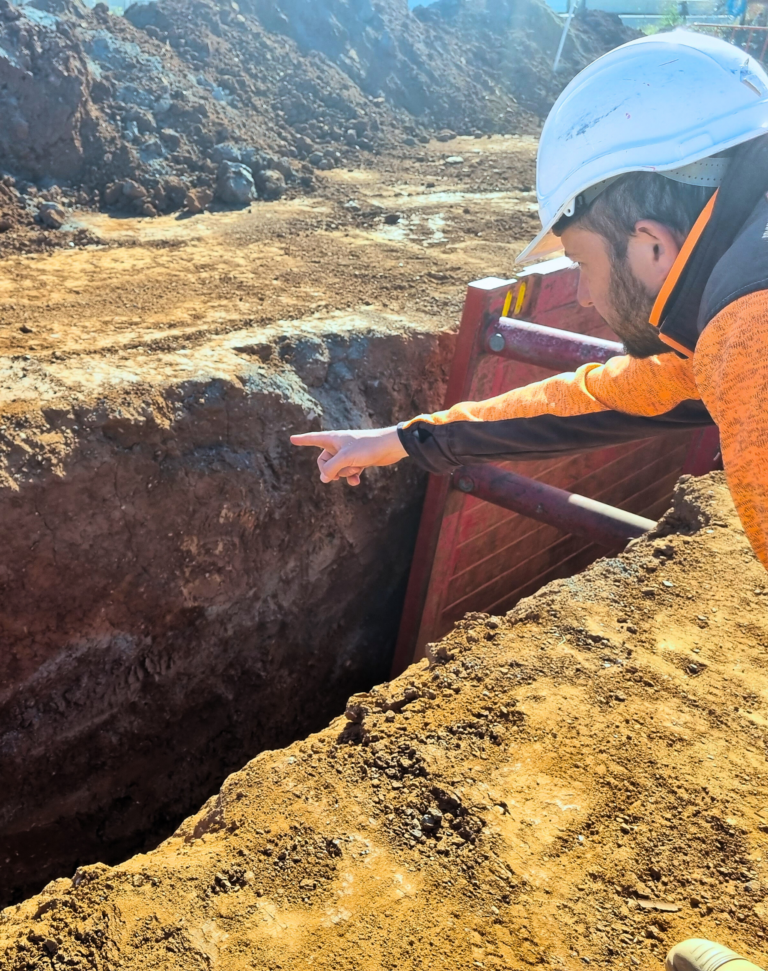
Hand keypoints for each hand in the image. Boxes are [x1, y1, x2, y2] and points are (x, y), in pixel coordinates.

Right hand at [290, 425, 407, 485]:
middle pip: (324, 461)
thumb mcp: (345, 458)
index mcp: (333, 439)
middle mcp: (339, 445)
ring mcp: (349, 454)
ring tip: (355, 470)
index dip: (302, 440)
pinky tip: (357, 481)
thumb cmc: (367, 447)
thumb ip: (331, 468)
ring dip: (345, 473)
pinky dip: (352, 477)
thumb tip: (323, 478)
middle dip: (331, 470)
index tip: (292, 439)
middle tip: (339, 472)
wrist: (390, 447)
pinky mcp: (359, 461)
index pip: (313, 439)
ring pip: (337, 469)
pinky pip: (349, 473)